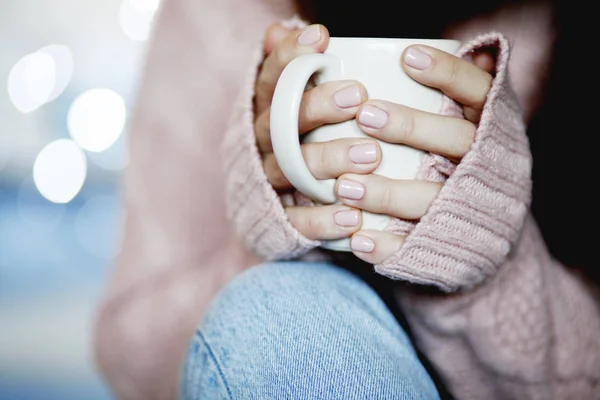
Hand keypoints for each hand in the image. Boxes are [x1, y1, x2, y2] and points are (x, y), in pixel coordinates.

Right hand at [254, 23, 380, 240]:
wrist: (272, 201)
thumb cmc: (300, 137)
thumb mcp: (294, 102)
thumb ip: (292, 70)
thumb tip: (280, 28)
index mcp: (268, 110)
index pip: (271, 79)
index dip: (291, 57)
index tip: (322, 37)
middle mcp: (264, 143)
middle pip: (282, 122)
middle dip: (317, 106)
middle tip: (358, 96)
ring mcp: (271, 181)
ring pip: (292, 169)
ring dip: (328, 160)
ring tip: (370, 156)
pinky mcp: (280, 219)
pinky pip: (296, 221)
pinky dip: (322, 221)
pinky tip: (353, 218)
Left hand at [339, 45, 495, 262]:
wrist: (491, 236)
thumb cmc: (464, 164)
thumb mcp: (470, 126)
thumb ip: (450, 96)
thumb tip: (416, 50)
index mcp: (493, 129)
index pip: (479, 92)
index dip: (448, 73)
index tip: (406, 57)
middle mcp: (488, 165)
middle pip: (457, 141)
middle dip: (411, 127)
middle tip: (365, 116)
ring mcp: (471, 208)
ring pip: (433, 198)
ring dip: (387, 193)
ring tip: (343, 186)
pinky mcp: (452, 246)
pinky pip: (418, 247)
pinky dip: (387, 245)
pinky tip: (356, 239)